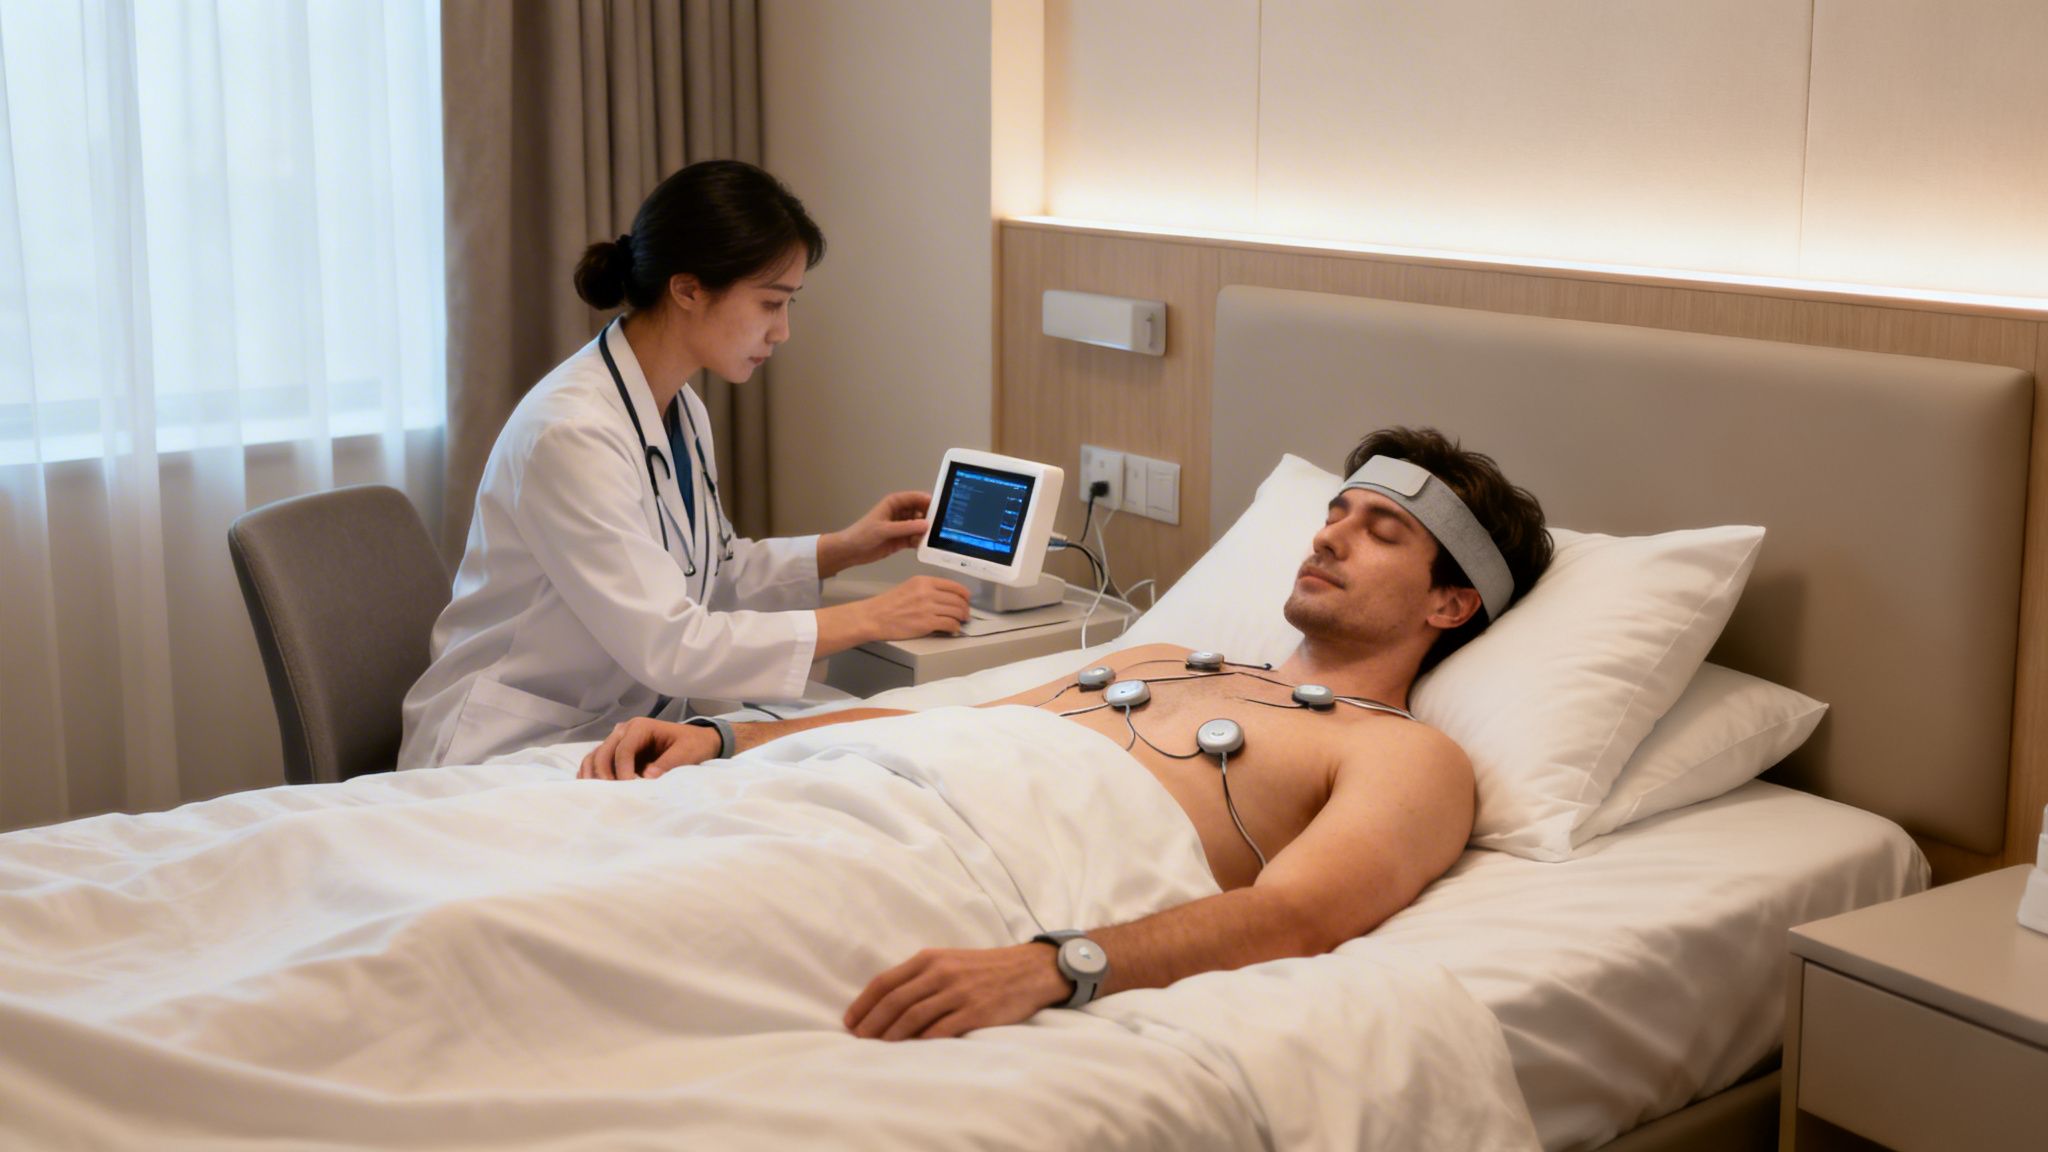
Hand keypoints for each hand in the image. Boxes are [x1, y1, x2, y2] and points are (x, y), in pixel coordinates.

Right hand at [577, 717, 719, 779]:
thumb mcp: (686, 753)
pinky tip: (592, 789)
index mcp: (641, 726)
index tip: (629, 788)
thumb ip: (668, 763)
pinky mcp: (617, 754)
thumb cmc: (692, 745)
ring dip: (593, 774)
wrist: (697, 742)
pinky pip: (597, 761)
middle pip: (604, 751)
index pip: (623, 749)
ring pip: (596, 755)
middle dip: (604, 773)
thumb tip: (647, 777)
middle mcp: (625, 730)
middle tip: (611, 794)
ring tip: (596, 793)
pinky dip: (591, 773)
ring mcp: (618, 741)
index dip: (623, 770)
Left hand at [818, 491, 930, 576]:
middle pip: (921, 512)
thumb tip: (926, 525)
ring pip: (920, 526)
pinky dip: (920, 542)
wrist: (851, 551)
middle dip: (930, 518)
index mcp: (894, 503)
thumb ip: (905, 527)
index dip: (928, 501)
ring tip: (932, 539)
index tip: (941, 507)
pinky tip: (923, 546)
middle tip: (940, 527)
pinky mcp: (902, 539)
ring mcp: (902, 527)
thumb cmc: (862, 534)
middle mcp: (900, 513)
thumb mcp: (884, 529)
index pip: (916, 498)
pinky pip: (916, 538)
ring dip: (926, 532)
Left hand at [844, 943, 1070, 1040]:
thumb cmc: (984, 968)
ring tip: (879, 1049)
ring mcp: (959, 992)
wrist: (1028, 970)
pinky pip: (941, 1030)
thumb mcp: (949, 960)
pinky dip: (922, 1042)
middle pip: (895, 1001)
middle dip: (872, 1023)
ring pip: (913, 1017)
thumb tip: (887, 1004)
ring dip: (891, 1036)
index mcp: (930, 958)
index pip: (886, 981)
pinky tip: (910, 1052)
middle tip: (859, 1040)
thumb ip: (920, 977)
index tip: (850, 1021)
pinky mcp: (976, 1012)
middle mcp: (941, 972)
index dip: (864, 1003)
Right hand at [859, 575, 971, 640]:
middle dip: (965, 608)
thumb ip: (927, 590)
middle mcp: (928, 592)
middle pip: (958, 600)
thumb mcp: (909, 587)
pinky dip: (955, 628)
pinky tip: (953, 629)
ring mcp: (928, 607)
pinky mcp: (927, 623)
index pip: (954, 586)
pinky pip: (950, 624)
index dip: (964, 594)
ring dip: (961, 618)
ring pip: (957, 612)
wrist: (874, 617)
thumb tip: (945, 598)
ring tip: (960, 622)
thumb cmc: (888, 605)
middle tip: (965, 614)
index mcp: (924, 581)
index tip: (966, 599)